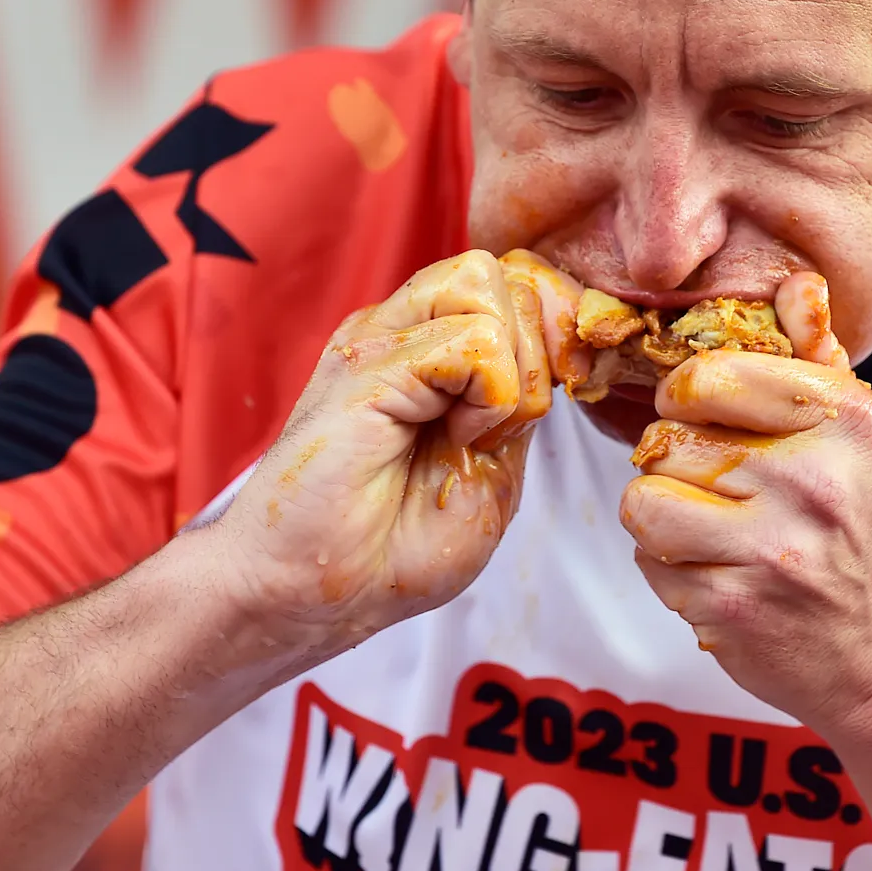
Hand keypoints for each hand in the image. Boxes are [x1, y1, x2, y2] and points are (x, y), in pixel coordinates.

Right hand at [210, 250, 586, 657]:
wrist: (314, 594)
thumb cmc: (390, 547)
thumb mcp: (496, 472)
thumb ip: (524, 404)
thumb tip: (557, 345)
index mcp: (428, 346)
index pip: (515, 283)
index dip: (552, 333)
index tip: (539, 407)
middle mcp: (400, 328)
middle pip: (508, 276)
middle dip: (536, 355)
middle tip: (493, 431)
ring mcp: (379, 339)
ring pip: (491, 288)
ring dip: (512, 372)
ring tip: (469, 434)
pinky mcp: (367, 366)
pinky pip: (475, 342)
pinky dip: (490, 400)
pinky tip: (454, 441)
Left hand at [619, 273, 871, 731]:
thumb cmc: (862, 532)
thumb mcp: (861, 435)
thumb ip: (817, 357)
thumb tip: (794, 283)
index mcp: (843, 419)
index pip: (706, 375)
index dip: (687, 398)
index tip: (707, 421)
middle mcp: (812, 478)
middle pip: (664, 440)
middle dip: (675, 465)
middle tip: (718, 488)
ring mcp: (772, 548)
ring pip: (643, 501)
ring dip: (664, 519)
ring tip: (713, 531)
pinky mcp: (734, 607)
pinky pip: (651, 563)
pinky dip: (673, 572)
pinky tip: (722, 576)